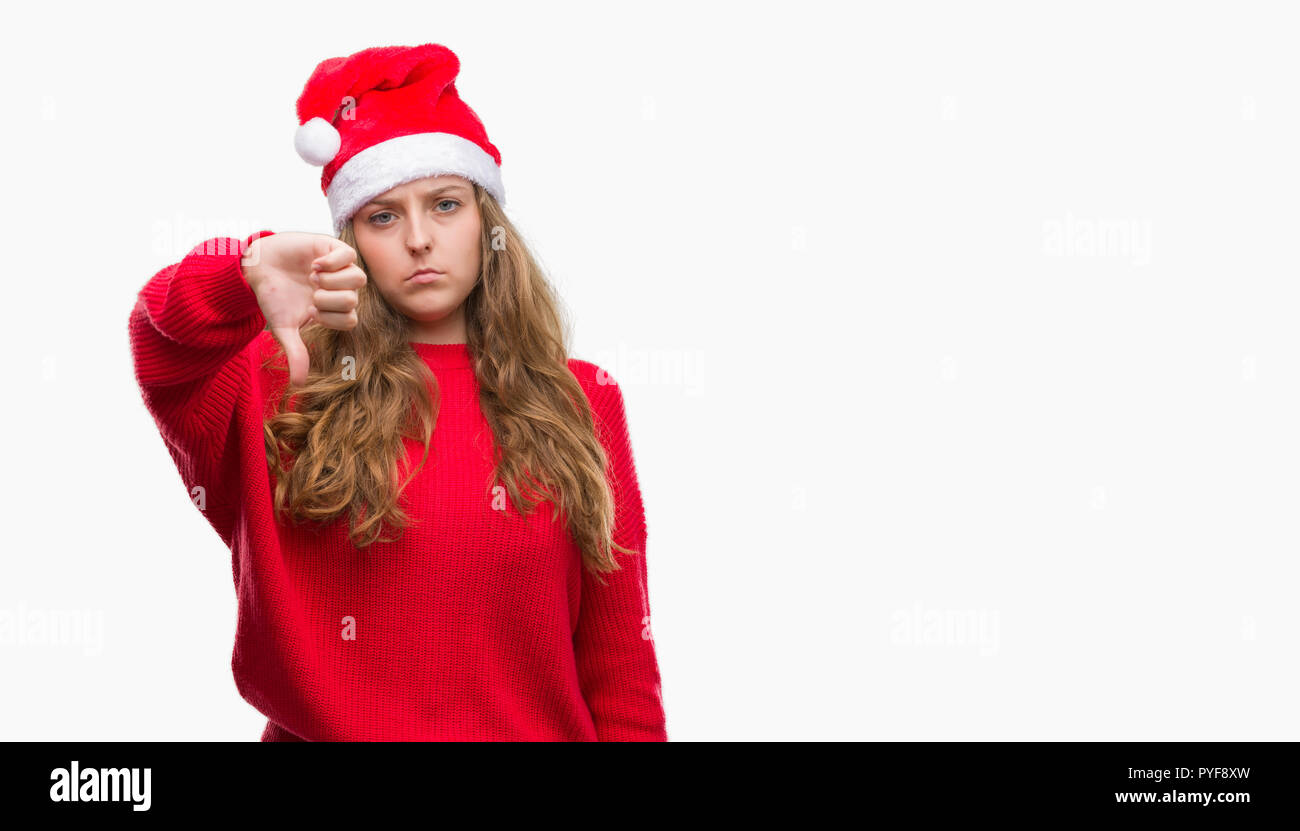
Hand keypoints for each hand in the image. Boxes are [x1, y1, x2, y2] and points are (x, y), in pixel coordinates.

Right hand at [241, 232, 365, 388]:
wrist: (256, 268)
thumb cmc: (272, 298)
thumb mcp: (283, 329)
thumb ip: (296, 353)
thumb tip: (299, 384)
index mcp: (334, 310)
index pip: (351, 320)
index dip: (330, 318)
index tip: (310, 311)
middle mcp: (341, 290)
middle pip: (354, 300)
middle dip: (328, 299)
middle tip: (310, 292)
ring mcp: (338, 268)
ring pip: (358, 278)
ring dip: (333, 281)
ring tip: (313, 277)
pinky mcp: (331, 247)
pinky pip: (348, 254)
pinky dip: (332, 261)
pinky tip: (315, 264)